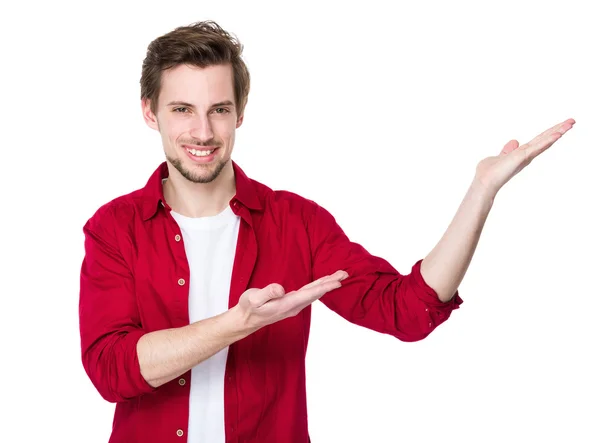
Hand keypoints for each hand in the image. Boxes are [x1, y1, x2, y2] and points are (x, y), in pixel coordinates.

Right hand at [233, 271, 348, 332]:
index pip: (309, 294)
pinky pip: (309, 294)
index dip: (324, 287)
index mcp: (286, 304)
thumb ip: (267, 293)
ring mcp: (293, 305)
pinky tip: (322, 284)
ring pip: (314, 293)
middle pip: (316, 293)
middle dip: (331, 283)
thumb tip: (280, 289)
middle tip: (345, 274)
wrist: (245, 320)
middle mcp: (293, 306)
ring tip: (338, 277)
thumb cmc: (248, 307)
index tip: (338, 282)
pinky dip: (318, 287)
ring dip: (326, 284)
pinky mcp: (291, 303)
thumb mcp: (253, 299)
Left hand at [474, 118, 575, 196]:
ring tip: (570, 123)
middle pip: (545, 139)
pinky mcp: (522, 157)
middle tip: (572, 121)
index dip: (549, 133)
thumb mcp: (500, 156)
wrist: (484, 182)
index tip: (561, 125)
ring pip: (545, 141)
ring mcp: (526, 156)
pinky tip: (558, 134)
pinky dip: (548, 140)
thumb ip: (508, 150)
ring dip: (558, 131)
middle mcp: (527, 155)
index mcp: (522, 154)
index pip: (539, 140)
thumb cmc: (489, 172)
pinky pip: (538, 147)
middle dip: (558, 130)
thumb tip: (514, 141)